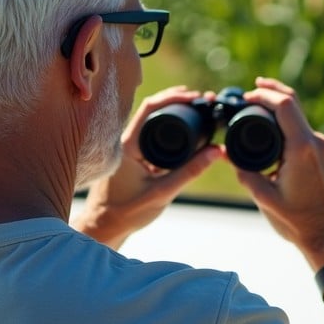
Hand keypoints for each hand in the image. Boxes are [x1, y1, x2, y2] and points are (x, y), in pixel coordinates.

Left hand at [73, 86, 222, 248]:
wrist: (106, 226)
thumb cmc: (129, 211)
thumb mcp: (164, 192)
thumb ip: (191, 171)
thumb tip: (217, 150)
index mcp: (129, 143)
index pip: (150, 107)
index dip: (174, 97)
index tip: (195, 97)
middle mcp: (127, 140)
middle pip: (153, 109)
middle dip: (178, 100)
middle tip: (202, 100)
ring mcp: (130, 147)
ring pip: (153, 121)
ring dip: (174, 112)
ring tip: (198, 109)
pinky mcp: (135, 156)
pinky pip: (153, 135)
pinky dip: (170, 129)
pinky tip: (186, 129)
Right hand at [236, 78, 323, 269]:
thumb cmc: (298, 223)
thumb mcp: (264, 198)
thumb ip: (244, 173)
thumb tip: (228, 155)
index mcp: (302, 149)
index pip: (284, 105)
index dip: (265, 94)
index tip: (249, 95)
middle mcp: (321, 144)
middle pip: (296, 108)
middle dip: (274, 95)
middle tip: (256, 88)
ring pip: (304, 126)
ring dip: (285, 122)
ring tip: (265, 127)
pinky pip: (314, 140)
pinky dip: (297, 137)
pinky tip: (284, 149)